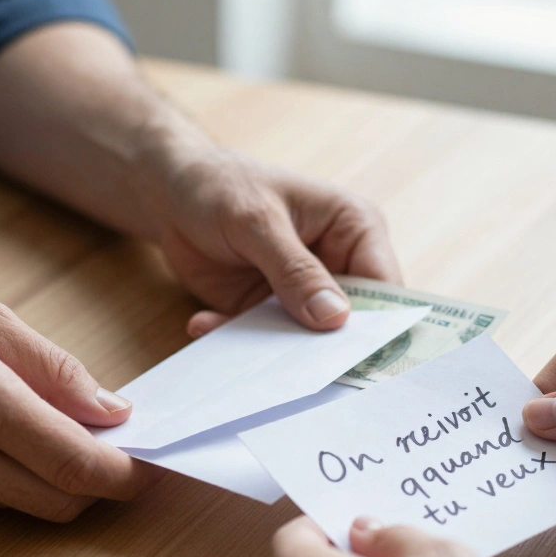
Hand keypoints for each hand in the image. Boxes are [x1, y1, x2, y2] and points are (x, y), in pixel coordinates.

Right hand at [0, 278, 158, 519]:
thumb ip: (54, 368)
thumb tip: (112, 410)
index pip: (72, 460)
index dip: (124, 474)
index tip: (150, 468)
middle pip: (58, 499)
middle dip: (99, 485)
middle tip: (116, 452)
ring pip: (24, 505)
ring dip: (55, 481)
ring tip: (53, 433)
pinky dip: (10, 480)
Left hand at [161, 149, 402, 337]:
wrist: (171, 194)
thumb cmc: (225, 187)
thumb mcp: (259, 222)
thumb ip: (295, 270)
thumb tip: (335, 318)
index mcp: (355, 230)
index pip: (384, 285)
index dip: (378, 325)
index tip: (358, 360)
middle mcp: (338, 267)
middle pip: (351, 323)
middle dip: (324, 349)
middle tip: (297, 369)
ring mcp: (305, 294)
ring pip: (308, 341)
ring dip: (275, 351)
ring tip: (243, 354)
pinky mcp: (270, 313)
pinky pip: (265, 341)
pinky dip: (236, 341)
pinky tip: (202, 323)